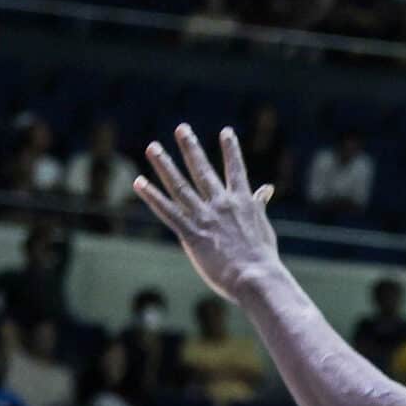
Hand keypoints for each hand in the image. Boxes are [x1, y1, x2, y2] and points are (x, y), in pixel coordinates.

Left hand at [133, 125, 280, 299]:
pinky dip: (152, 196)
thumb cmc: (262, 257)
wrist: (255, 277)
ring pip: (180, 185)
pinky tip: (139, 182)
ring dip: (164, 164)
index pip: (236, 170)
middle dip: (191, 147)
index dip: (231, 150)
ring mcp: (204, 217)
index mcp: (242, 202)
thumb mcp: (263, 227)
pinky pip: (167, 211)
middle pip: (203, 170)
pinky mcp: (190, 233)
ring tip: (153, 147)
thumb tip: (266, 188)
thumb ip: (259, 205)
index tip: (226, 131)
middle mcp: (221, 204)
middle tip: (182, 128)